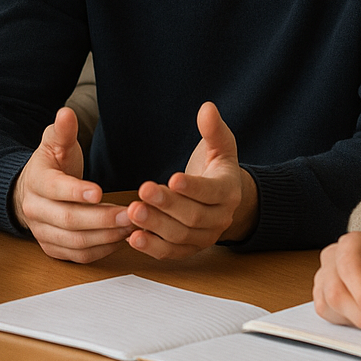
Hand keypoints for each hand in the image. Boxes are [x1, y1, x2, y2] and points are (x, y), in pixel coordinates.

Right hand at [11, 106, 130, 262]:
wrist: (33, 191)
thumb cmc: (52, 164)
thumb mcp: (56, 143)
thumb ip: (63, 130)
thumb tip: (66, 113)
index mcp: (36, 181)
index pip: (55, 188)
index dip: (76, 191)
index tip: (99, 192)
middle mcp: (35, 210)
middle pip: (68, 220)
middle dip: (101, 219)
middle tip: (129, 214)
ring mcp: (43, 233)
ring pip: (75, 242)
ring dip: (105, 236)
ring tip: (131, 227)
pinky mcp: (53, 249)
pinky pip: (79, 256)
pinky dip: (102, 250)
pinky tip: (121, 239)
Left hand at [123, 102, 252, 259]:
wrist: (223, 200)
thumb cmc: (217, 169)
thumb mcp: (221, 146)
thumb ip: (214, 130)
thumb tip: (207, 108)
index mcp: (228, 191)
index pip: (211, 191)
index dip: (192, 187)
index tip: (172, 178)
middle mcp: (219, 218)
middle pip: (193, 216)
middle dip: (166, 205)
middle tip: (142, 192)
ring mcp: (204, 237)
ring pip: (180, 236)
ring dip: (155, 226)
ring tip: (132, 212)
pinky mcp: (188, 249)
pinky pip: (171, 253)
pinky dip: (152, 248)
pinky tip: (132, 238)